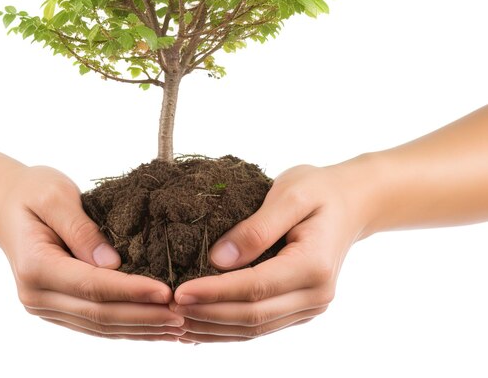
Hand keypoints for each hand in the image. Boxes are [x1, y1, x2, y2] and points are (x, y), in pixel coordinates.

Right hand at [0, 164, 184, 340]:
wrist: (4, 204)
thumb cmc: (32, 191)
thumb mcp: (55, 196)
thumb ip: (81, 228)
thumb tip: (112, 263)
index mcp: (36, 266)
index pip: (92, 286)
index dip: (131, 291)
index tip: (166, 292)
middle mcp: (37, 295)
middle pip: (98, 315)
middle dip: (143, 316)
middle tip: (183, 317)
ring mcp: (45, 305)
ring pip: (98, 327)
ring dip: (139, 328)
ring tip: (177, 327)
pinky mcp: (56, 306)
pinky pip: (94, 323)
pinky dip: (125, 325)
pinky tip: (152, 325)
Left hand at [171, 161, 374, 342]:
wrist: (350, 202)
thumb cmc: (318, 190)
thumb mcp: (289, 195)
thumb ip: (257, 228)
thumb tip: (217, 259)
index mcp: (314, 266)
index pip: (255, 288)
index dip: (214, 292)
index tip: (178, 291)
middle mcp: (315, 295)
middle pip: (252, 316)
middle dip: (208, 315)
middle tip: (168, 308)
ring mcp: (309, 306)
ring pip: (255, 328)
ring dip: (214, 328)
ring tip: (176, 321)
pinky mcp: (299, 307)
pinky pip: (260, 324)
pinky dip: (229, 326)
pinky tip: (201, 323)